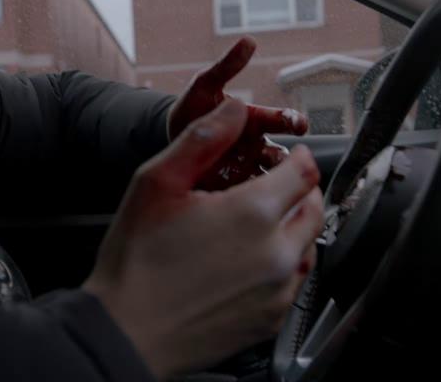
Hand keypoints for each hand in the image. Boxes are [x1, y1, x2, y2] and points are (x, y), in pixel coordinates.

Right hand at [84, 99, 323, 377]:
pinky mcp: (271, 319)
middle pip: (314, 207)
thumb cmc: (136, 261)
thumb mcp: (157, 183)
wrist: (126, 331)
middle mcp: (277, 253)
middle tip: (275, 186)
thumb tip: (234, 109)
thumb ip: (203, 138)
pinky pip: (294, 283)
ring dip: (294, 227)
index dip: (298, 156)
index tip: (286, 156)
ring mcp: (278, 291)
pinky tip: (250, 261)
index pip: (305, 170)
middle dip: (300, 190)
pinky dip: (283, 264)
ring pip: (308, 246)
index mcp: (254, 213)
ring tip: (261, 222)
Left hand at [167, 37, 308, 190]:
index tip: (300, 124)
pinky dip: (255, 204)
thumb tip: (248, 41)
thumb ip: (224, 68)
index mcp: (254, 123)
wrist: (166, 147)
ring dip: (274, 185)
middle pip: (282, 156)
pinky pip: (251, 202)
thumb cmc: (190, 114)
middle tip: (290, 162)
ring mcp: (247, 172)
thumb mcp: (202, 89)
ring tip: (269, 190)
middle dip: (290, 160)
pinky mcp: (235, 195)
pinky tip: (251, 207)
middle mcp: (256, 148)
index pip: (280, 121)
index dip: (292, 121)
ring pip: (271, 182)